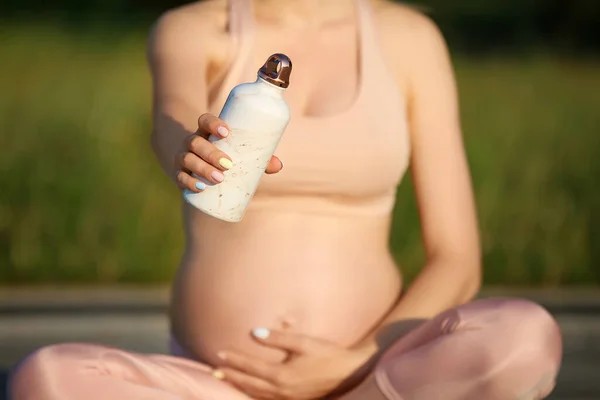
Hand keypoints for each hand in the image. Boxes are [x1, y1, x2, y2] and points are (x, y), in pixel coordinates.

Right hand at [175, 113, 283, 191]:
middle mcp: (192, 142)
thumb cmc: (225, 156)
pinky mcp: (179, 173)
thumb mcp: (239, 153)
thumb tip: (278, 165)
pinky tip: (200, 188)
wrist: (195, 165)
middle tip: (228, 165)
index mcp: (206, 132)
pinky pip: (180, 177)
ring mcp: (183, 157)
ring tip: (219, 178)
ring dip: (203, 168)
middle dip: (211, 153)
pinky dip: (189, 182)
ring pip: (187, 159)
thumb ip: (258, 158)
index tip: (227, 132)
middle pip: (196, 142)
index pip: (204, 120)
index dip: (214, 124)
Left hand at [214, 328, 372, 399]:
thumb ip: (279, 338)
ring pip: (257, 394)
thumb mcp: (304, 342)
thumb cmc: (328, 354)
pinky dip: (254, 394)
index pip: (251, 367)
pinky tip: (250, 390)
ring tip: (227, 379)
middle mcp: (282, 391)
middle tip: (214, 370)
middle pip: (249, 384)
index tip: (219, 353)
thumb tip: (255, 333)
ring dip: (240, 386)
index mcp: (282, 376)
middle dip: (231, 376)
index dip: (234, 360)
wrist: (350, 373)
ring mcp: (288, 399)